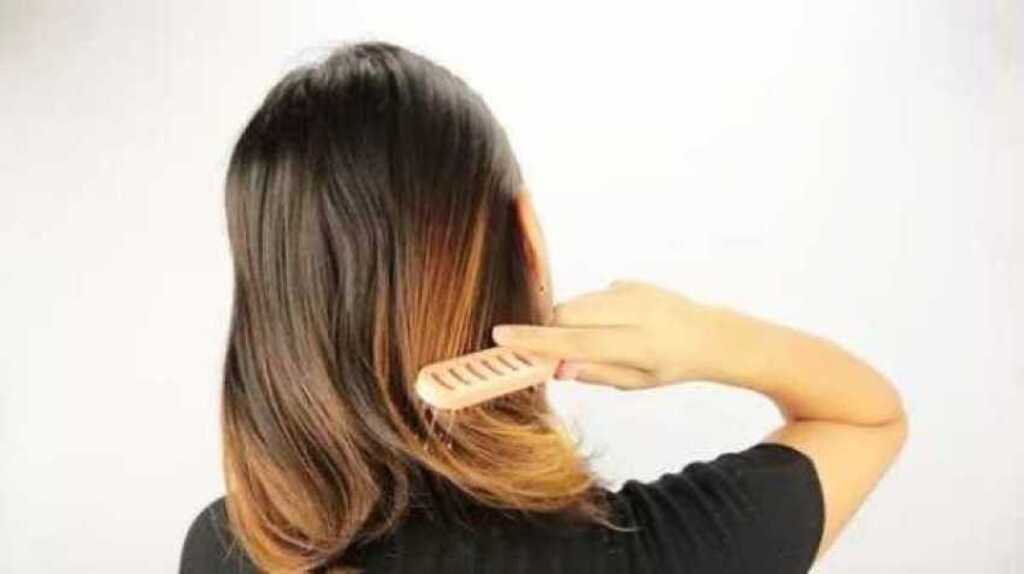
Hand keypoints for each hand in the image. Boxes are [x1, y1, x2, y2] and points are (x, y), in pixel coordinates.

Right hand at [491, 279, 749, 389]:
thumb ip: (595, 373)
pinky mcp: (628, 282)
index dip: (536, 341)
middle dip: (549, 332)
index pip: (576, 341)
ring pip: (575, 303)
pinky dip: (587, 313)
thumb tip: (556, 367)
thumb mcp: (636, 382)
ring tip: (590, 342)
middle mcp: (634, 311)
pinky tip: (609, 327)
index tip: (503, 337)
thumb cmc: (670, 365)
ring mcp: (631, 291)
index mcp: (638, 344)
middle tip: (548, 355)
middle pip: (567, 315)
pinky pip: (591, 296)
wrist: (708, 334)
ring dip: (568, 323)